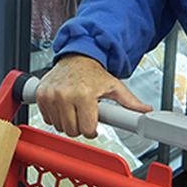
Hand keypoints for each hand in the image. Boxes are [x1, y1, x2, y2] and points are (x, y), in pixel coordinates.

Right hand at [35, 54, 151, 138]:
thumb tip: (145, 112)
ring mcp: (51, 95)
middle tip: (84, 115)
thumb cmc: (93, 72)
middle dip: (80, 126)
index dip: (92, 130)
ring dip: (67, 122)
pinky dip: (55, 116)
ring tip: (74, 109)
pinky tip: (63, 106)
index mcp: (85, 94)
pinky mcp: (41, 95)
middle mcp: (66, 94)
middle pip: (72, 130)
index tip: (93, 124)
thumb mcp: (113, 86)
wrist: (76, 56)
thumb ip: (130, 102)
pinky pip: (47, 118)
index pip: (86, 129)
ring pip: (59, 126)